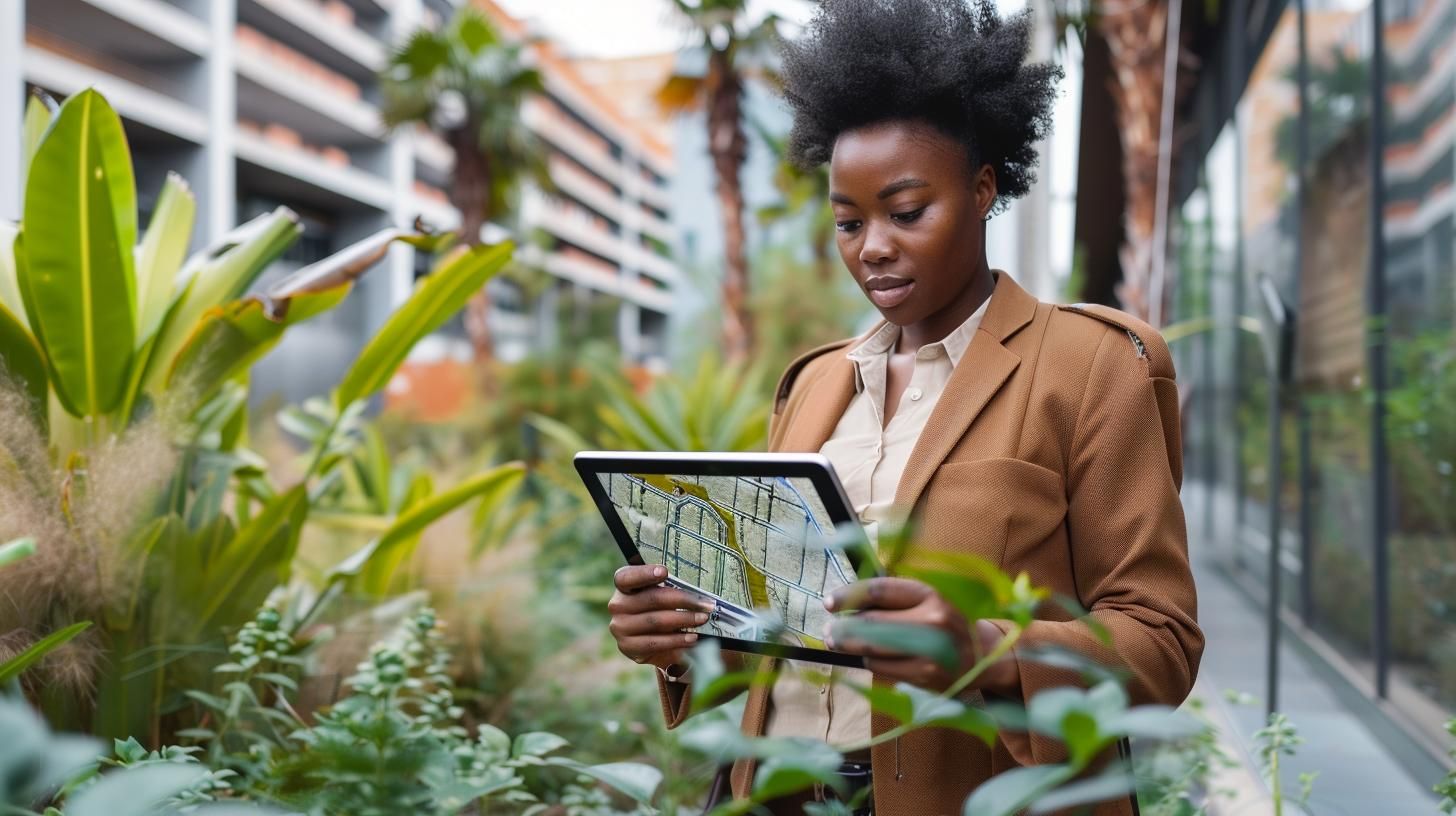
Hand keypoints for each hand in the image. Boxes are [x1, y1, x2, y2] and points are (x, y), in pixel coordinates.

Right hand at [607, 564, 713, 671]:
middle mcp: (617, 605)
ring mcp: (620, 627)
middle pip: (652, 599)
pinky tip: (693, 638)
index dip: (644, 573)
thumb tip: (698, 593)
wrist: (649, 639)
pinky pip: (655, 643)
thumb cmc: (658, 608)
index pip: (626, 577)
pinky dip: (677, 640)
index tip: (664, 572)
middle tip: (706, 604)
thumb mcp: (661, 594)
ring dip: (684, 620)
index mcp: (622, 586)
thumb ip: (670, 588)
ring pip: (656, 621)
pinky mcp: (628, 647)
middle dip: (683, 600)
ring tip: (702, 619)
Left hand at [824, 577, 1014, 694]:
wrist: (981, 657)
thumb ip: (892, 600)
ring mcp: (929, 652)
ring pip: (873, 649)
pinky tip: (872, 656)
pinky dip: (871, 661)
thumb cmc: (944, 623)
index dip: (849, 596)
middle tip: (828, 630)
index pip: (880, 591)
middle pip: (872, 624)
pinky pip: (882, 667)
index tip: (830, 603)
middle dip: (843, 628)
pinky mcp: (925, 677)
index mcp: (930, 595)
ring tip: (838, 642)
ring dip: (851, 646)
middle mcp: (932, 622)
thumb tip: (845, 604)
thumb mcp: (926, 600)